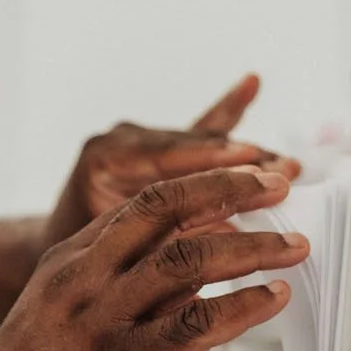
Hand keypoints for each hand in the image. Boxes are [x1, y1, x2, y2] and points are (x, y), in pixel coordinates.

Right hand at [0, 166, 308, 350]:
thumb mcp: (57, 323)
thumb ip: (111, 297)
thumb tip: (181, 287)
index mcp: (66, 262)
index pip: (142, 203)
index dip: (200, 185)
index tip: (244, 179)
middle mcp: (80, 278)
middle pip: (165, 208)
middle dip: (229, 189)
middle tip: (277, 184)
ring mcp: (96, 319)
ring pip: (186, 259)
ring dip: (251, 247)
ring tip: (293, 246)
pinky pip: (191, 327)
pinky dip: (240, 308)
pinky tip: (270, 299)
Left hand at [44, 74, 301, 246]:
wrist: (64, 267)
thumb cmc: (84, 265)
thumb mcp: (119, 255)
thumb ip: (167, 242)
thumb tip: (226, 234)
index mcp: (102, 159)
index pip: (170, 158)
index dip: (218, 167)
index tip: (257, 171)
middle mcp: (120, 140)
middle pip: (193, 146)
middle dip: (243, 159)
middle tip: (284, 170)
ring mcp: (138, 139)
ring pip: (202, 142)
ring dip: (248, 154)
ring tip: (285, 162)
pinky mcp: (155, 147)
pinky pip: (198, 130)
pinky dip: (228, 111)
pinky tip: (250, 83)